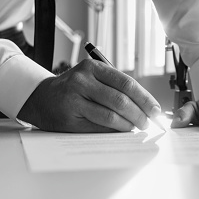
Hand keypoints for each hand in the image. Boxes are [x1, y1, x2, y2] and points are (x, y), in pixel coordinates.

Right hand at [17, 59, 160, 132]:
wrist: (42, 98)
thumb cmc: (74, 89)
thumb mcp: (93, 78)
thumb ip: (116, 87)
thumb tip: (146, 106)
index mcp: (92, 68)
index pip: (126, 83)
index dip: (145, 98)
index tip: (156, 109)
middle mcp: (82, 81)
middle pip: (120, 100)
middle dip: (139, 114)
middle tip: (148, 122)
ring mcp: (74, 99)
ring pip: (110, 115)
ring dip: (128, 124)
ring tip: (136, 127)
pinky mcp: (69, 118)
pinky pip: (98, 127)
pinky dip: (113, 131)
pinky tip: (120, 130)